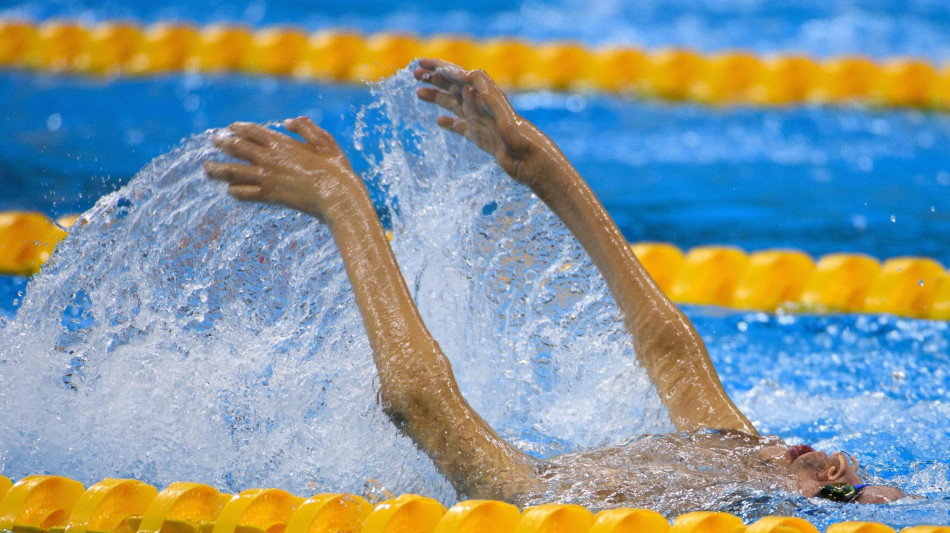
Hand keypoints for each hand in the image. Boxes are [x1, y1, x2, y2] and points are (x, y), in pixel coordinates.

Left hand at [205, 118, 363, 221]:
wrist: (337, 196)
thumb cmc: (336, 168)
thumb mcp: (325, 141)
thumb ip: (305, 127)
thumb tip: (287, 121)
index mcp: (281, 143)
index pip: (252, 131)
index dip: (238, 128)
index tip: (229, 128)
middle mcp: (269, 159)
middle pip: (236, 148)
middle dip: (222, 143)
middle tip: (214, 141)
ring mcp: (266, 178)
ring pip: (233, 172)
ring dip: (218, 169)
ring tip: (207, 168)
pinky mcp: (269, 196)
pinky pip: (244, 193)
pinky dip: (235, 191)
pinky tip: (230, 190)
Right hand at [414, 58, 548, 185]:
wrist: (535, 166)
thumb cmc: (525, 144)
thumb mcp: (506, 119)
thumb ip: (489, 98)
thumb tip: (467, 78)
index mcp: (487, 99)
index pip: (459, 77)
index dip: (440, 68)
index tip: (421, 64)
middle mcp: (483, 108)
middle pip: (455, 87)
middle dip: (436, 78)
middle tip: (415, 73)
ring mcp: (482, 123)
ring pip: (455, 106)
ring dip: (438, 97)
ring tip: (418, 93)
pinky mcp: (483, 139)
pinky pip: (462, 128)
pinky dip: (450, 123)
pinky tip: (439, 122)